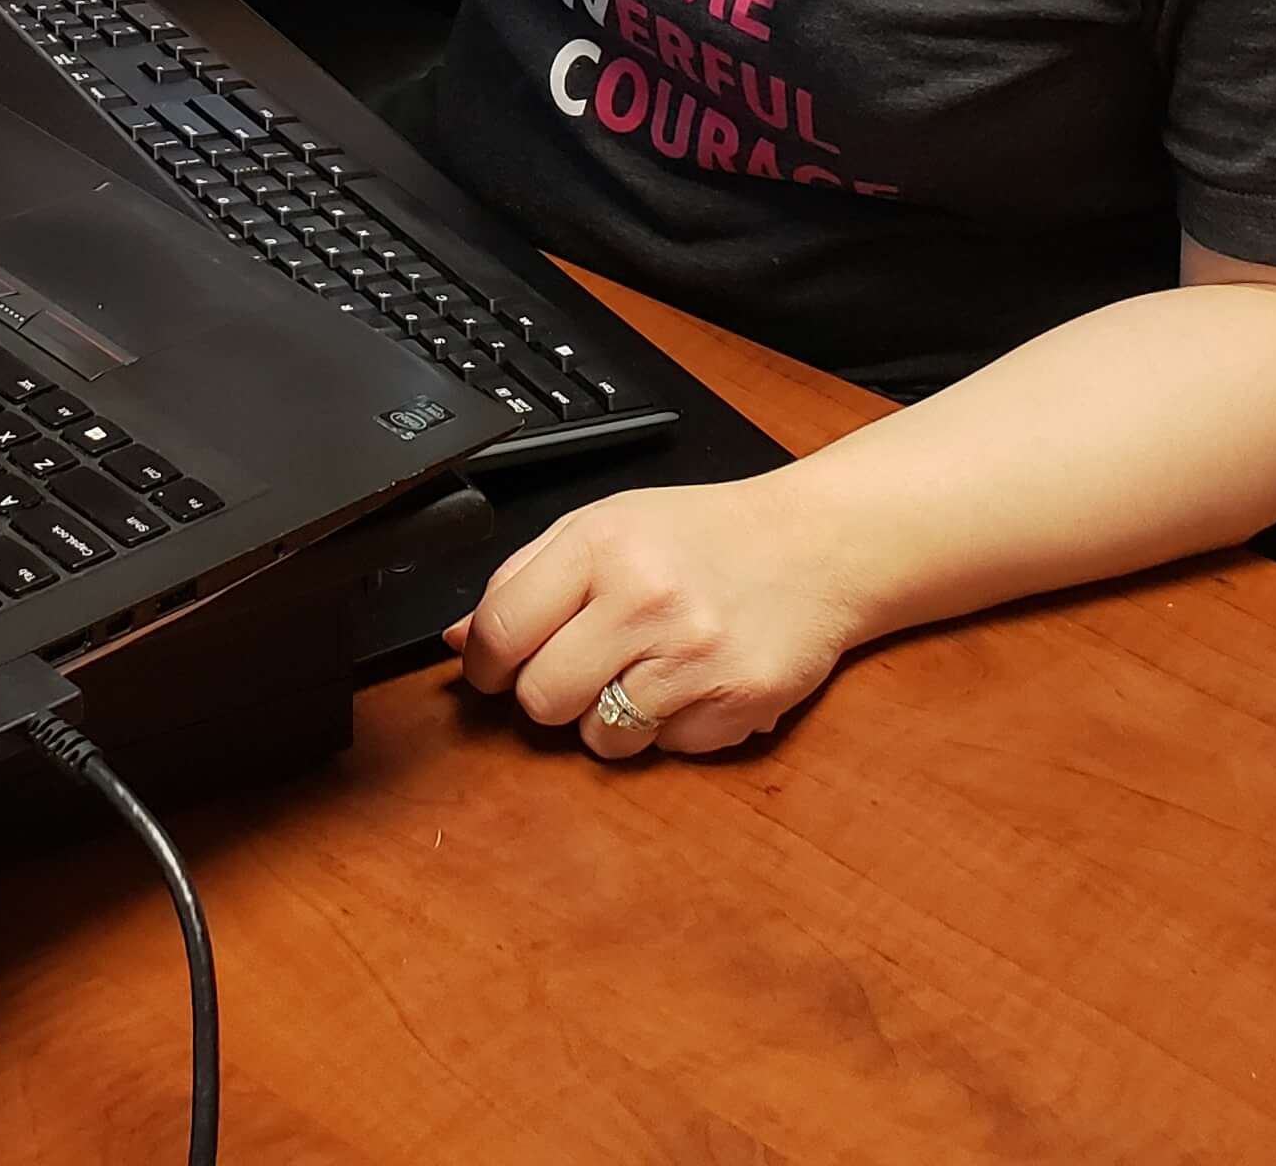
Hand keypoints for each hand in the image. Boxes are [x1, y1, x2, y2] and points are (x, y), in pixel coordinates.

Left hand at [445, 478, 870, 758]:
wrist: (817, 545)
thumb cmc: (703, 536)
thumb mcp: (607, 525)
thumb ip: (526, 578)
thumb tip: (457, 641)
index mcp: (599, 544)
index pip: (499, 630)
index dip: (484, 662)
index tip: (493, 668)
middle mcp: (644, 598)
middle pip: (540, 698)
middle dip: (548, 694)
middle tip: (579, 667)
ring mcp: (693, 655)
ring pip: (598, 738)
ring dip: (608, 717)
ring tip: (645, 670)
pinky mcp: (736, 703)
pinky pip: (664, 750)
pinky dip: (670, 727)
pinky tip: (692, 681)